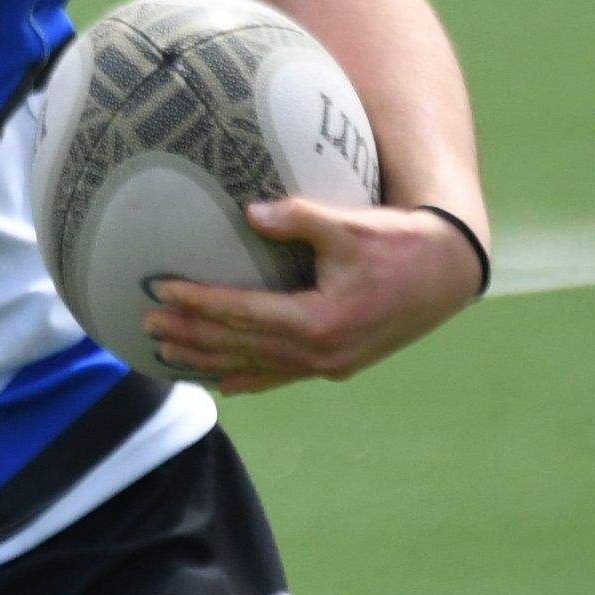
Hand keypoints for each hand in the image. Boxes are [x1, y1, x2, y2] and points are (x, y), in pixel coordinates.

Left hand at [145, 199, 482, 394]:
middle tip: (145, 325)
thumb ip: (298, 217)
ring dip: (210, 360)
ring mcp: (328, 365)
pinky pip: (282, 376)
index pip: (241, 313)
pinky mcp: (337, 366)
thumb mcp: (349, 223)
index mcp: (319, 320)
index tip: (158, 290)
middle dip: (190, 336)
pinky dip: (250, 379)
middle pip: (239, 346)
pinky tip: (223, 383)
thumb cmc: (399, 241)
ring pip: (256, 367)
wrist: (448, 273)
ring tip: (167, 353)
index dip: (197, 301)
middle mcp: (320, 353)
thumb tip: (249, 212)